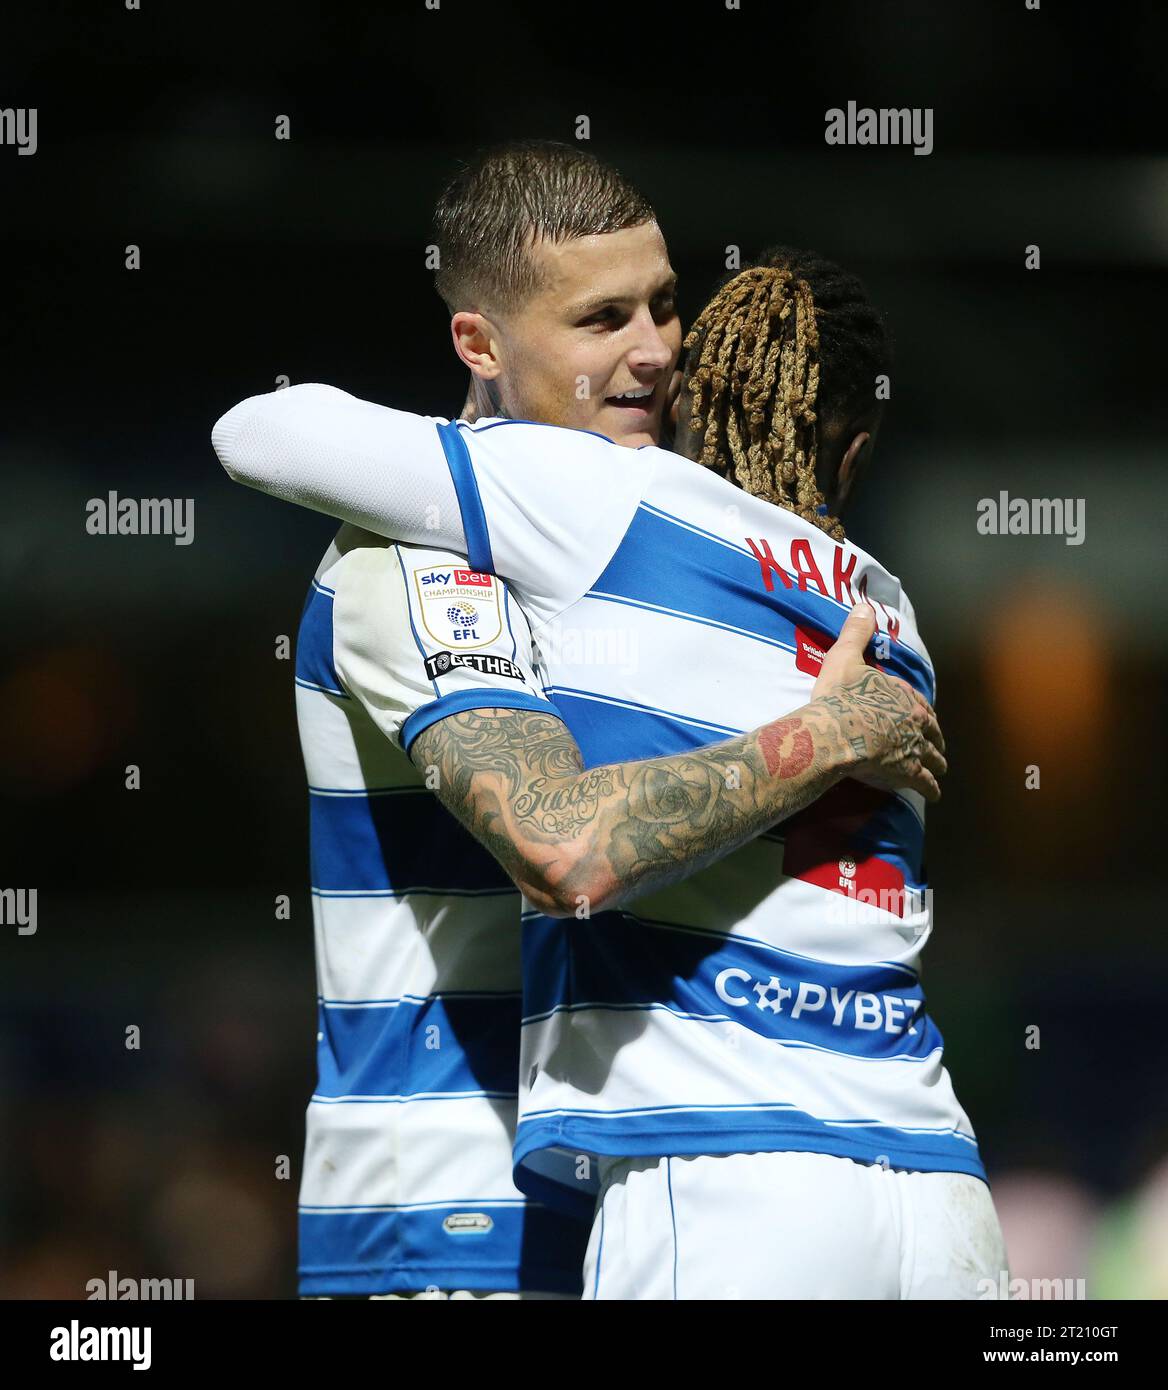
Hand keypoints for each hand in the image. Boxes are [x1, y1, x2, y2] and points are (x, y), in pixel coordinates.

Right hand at [811, 603, 946, 802]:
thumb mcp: (844, 657)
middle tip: (935, 744)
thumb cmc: (837, 696)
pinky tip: (934, 793)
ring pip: (933, 756)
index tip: (922, 716)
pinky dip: (931, 788)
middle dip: (935, 737)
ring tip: (938, 769)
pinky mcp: (908, 772)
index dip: (920, 710)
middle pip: (932, 730)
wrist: (835, 732)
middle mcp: (915, 719)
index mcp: (902, 693)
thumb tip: (865, 606)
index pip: (918, 702)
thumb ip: (856, 633)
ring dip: (937, 762)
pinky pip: (925, 782)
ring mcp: (914, 746)